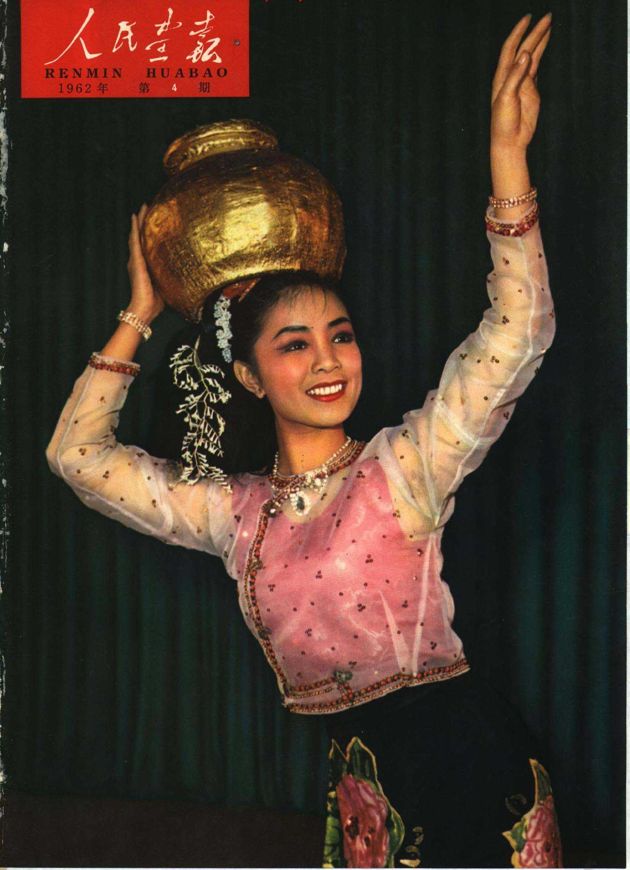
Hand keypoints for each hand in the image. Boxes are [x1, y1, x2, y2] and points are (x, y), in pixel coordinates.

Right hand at [127, 203, 165, 322]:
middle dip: (145, 222)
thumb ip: (171, 276)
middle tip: (148, 207)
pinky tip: (136, 218)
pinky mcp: (135, 261)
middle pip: (141, 236)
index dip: (150, 232)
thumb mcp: (167, 284)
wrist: (145, 309)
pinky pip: (134, 241)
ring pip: (137, 235)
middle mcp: (138, 261)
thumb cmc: (156, 302)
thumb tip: (187, 273)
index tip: (156, 220)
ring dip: (140, 221)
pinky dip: (135, 228)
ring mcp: (135, 260)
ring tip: (142, 207)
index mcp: (146, 266)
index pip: (148, 245)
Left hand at [490, 12, 551, 152]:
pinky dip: (541, 54)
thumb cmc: (503, 122)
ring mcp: (522, 81)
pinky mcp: (530, 89)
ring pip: (532, 56)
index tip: (529, 18)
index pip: (510, 48)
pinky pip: (536, 67)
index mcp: (502, 76)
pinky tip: (545, 44)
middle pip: (524, 48)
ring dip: (540, 41)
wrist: (510, 140)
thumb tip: (525, 54)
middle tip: (548, 17)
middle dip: (535, 32)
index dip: (519, 32)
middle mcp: (511, 76)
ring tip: (549, 25)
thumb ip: (515, 76)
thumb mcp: (507, 98)